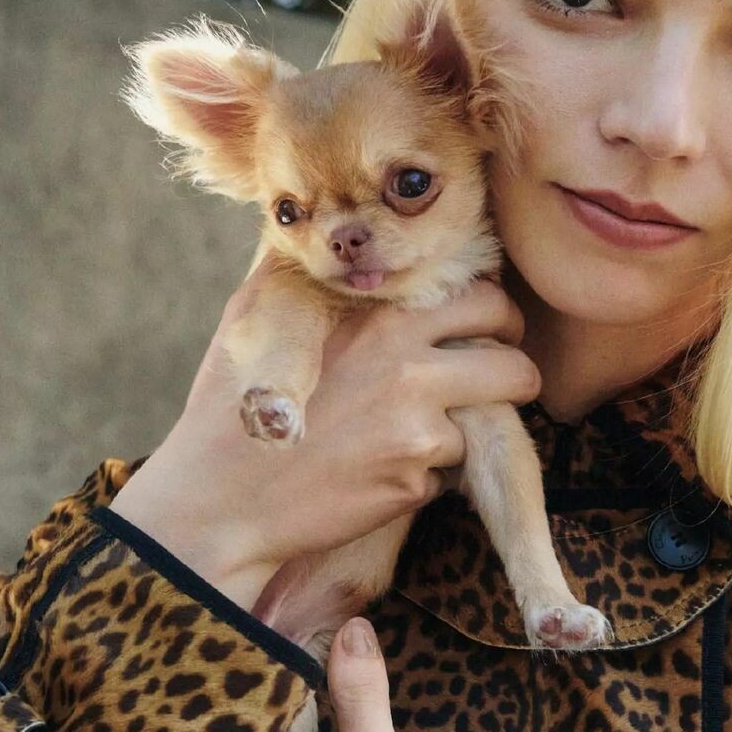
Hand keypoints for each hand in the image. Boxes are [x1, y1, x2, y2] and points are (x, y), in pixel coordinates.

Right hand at [108, 263, 541, 610]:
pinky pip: (453, 471)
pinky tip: (385, 470)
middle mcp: (407, 366)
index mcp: (379, 314)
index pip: (482, 295)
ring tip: (435, 428)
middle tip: (492, 378)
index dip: (490, 313)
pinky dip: (433, 474)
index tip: (481, 326)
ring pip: (492, 420)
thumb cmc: (230, 403)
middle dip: (513, 370)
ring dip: (474, 426)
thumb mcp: (258, 309)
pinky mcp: (413, 483)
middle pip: (513, 359)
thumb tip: (323, 229)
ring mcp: (416, 429)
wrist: (219, 502)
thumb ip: (304, 264)